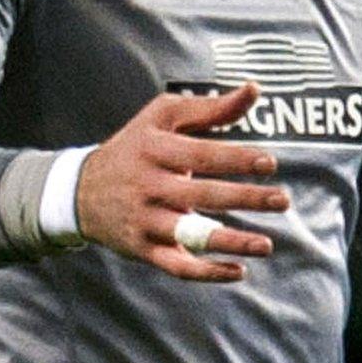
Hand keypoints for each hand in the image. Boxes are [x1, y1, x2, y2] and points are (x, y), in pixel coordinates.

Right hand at [75, 82, 287, 281]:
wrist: (80, 190)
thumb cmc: (135, 147)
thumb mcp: (162, 118)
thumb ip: (209, 107)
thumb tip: (254, 89)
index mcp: (154, 149)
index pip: (200, 154)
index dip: (236, 158)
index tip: (269, 162)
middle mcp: (147, 185)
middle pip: (202, 194)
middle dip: (245, 198)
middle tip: (282, 201)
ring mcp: (144, 219)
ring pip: (190, 234)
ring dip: (230, 242)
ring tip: (266, 245)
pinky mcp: (142, 248)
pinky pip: (177, 265)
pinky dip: (207, 273)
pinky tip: (238, 271)